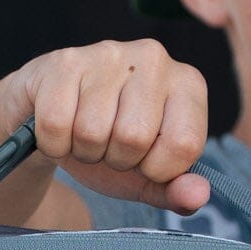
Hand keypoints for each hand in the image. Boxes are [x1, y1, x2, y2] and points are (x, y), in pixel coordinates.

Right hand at [4, 39, 210, 215]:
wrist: (55, 119)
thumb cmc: (111, 144)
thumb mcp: (149, 176)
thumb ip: (176, 190)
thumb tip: (197, 196)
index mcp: (187, 85)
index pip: (184, 144)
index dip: (156, 169)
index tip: (144, 160)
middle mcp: (153, 58)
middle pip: (134, 138)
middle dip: (116, 159)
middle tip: (110, 146)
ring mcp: (108, 54)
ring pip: (91, 131)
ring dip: (84, 151)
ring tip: (86, 134)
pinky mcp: (64, 61)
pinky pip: (55, 124)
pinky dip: (54, 143)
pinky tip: (62, 128)